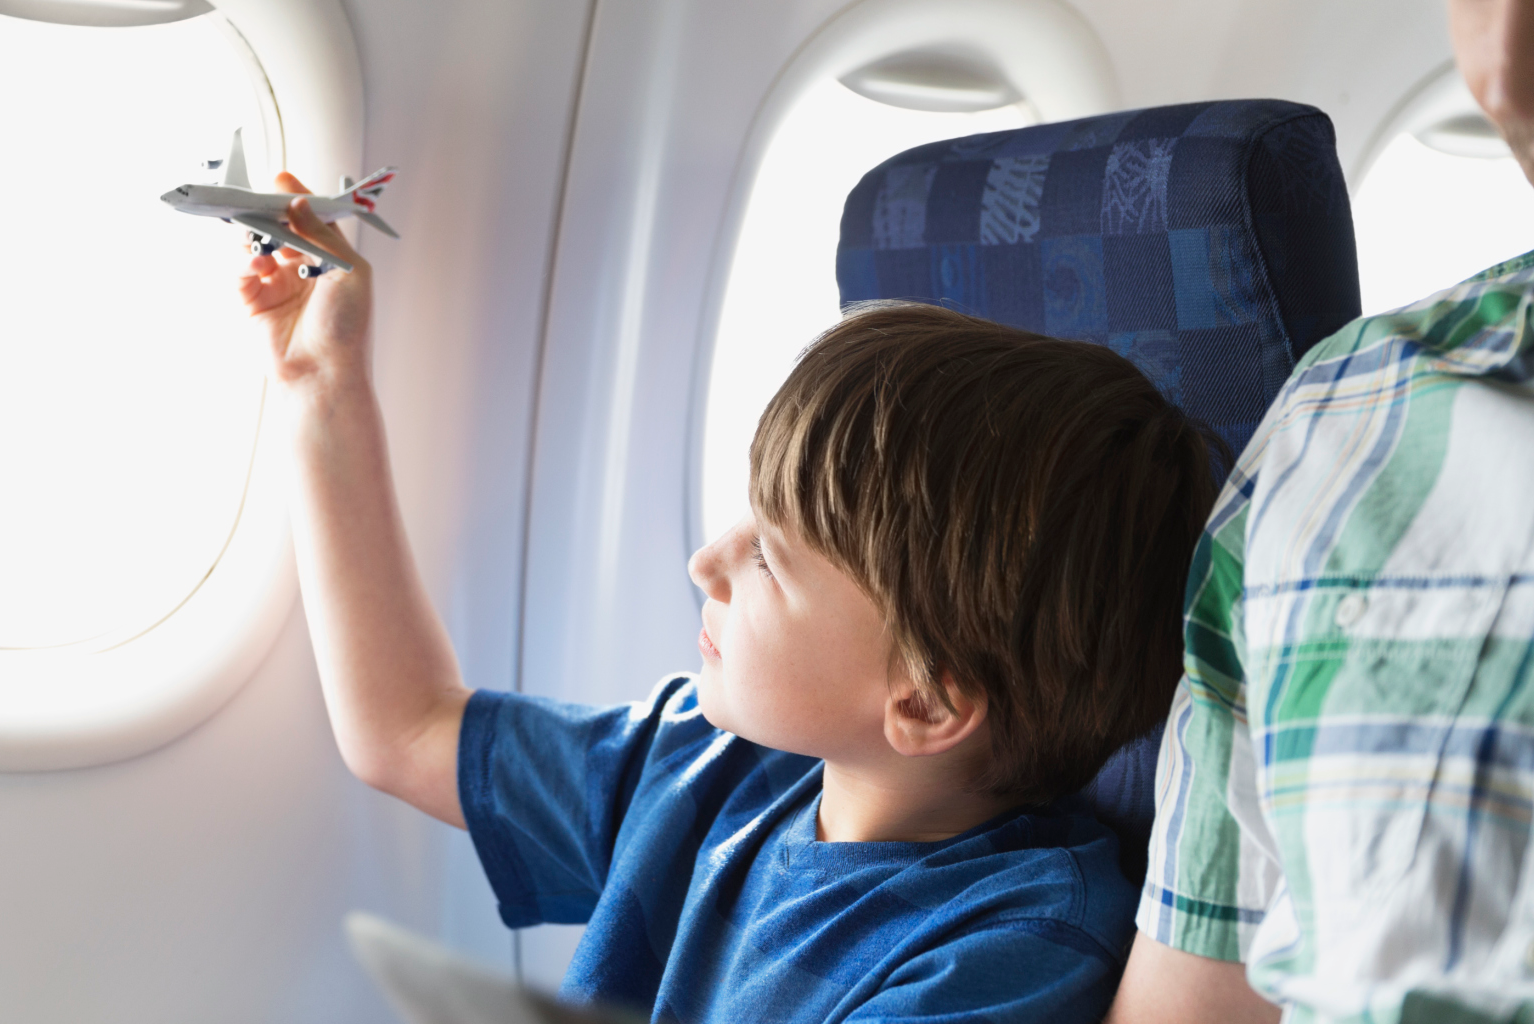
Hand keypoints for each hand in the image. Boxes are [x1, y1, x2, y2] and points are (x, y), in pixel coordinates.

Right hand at [236, 172, 372, 391]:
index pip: (308, 219)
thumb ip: (322, 234)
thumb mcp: (347, 271)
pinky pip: (239, 271)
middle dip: (266, 212)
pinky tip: (257, 265)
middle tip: (257, 198)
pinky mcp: (252, 301)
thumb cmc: (347, 327)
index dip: (294, 198)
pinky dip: (243, 262)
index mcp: (329, 259)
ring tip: (260, 239)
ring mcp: (275, 284)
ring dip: (253, 236)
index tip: (280, 179)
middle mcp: (301, 268)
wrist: (325, 373)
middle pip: (276, 227)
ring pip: (253, 244)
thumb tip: (296, 200)